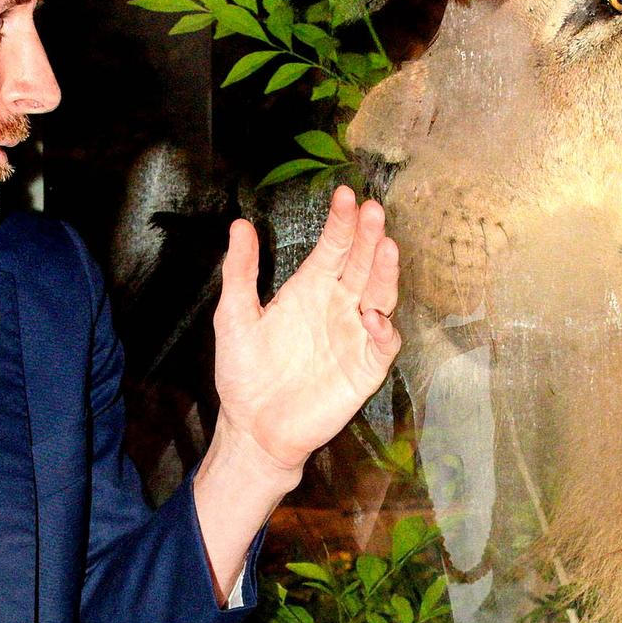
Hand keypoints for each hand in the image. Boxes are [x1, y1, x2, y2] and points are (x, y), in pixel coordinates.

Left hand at [211, 185, 402, 474]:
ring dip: (384, 273)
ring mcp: (355, 335)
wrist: (253, 427)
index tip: (346, 195)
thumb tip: (240, 225)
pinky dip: (383, 330)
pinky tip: (373, 315)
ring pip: (379, 296)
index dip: (341, 222)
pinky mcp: (365, 368)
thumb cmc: (244, 372)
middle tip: (373, 211)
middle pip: (361, 264)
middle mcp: (338, 305)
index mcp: (310, 288)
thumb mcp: (234, 316)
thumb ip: (240, 272)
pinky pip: (382, 344)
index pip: (333, 247)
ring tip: (386, 248)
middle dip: (369, 237)